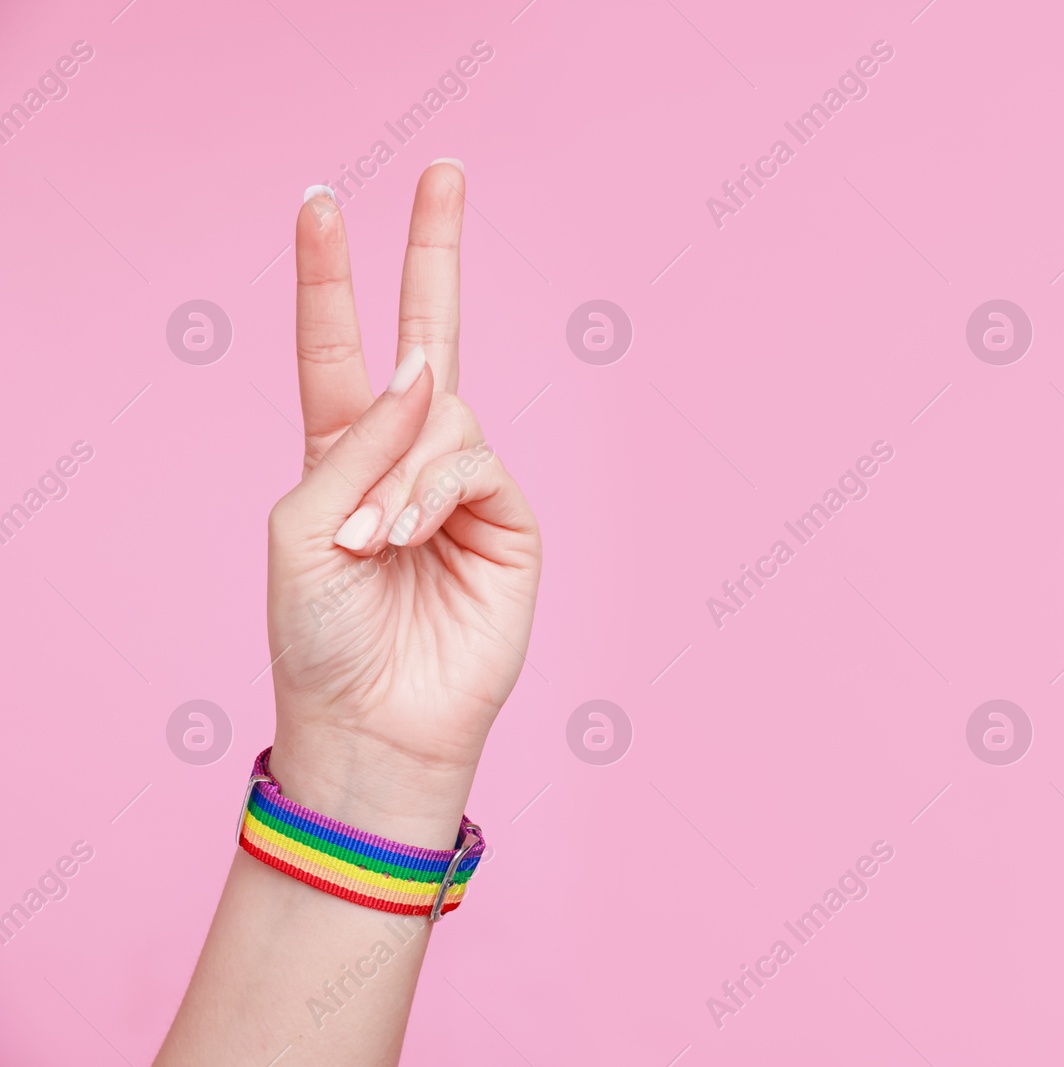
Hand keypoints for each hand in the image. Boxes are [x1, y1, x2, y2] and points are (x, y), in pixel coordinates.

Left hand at [264, 164, 539, 847]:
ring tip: (368, 541)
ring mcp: (462, 485)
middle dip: (433, 251)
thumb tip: (427, 368)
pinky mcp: (509, 517)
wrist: (375, 720)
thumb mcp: (301, 524)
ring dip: (397, 472)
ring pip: (442, 416)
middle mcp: (406, 457)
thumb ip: (358, 439)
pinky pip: (472, 463)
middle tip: (444, 170)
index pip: (337, 348)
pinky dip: (429, 492)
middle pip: (426, 334)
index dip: (329, 276)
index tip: (320, 202)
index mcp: (342, 454)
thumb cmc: (318, 632)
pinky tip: (402, 537)